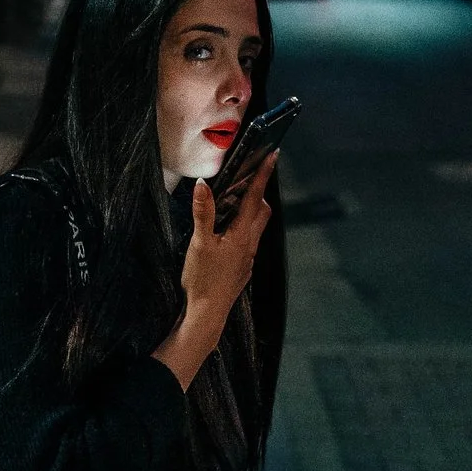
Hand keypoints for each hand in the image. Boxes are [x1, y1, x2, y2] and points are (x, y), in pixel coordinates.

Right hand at [154, 154, 277, 391]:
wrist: (207, 314)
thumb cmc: (203, 280)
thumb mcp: (199, 243)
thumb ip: (203, 212)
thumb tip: (202, 184)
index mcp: (242, 234)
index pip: (254, 198)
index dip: (262, 175)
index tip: (273, 155)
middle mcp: (250, 245)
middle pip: (261, 212)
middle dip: (256, 193)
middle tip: (246, 180)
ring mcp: (247, 259)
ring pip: (255, 228)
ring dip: (249, 213)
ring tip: (232, 205)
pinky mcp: (241, 269)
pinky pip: (247, 243)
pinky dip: (241, 230)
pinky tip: (225, 235)